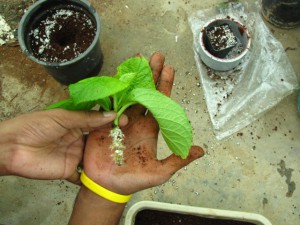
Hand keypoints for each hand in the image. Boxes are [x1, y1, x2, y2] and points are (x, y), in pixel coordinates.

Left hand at [0, 109, 122, 183]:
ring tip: (124, 155)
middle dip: (112, 139)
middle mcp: (78, 139)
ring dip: (107, 157)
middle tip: (129, 138)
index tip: (124, 120)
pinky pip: (85, 175)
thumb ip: (86, 118)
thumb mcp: (62, 118)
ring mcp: (75, 155)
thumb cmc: (35, 126)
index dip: (111, 121)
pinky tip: (108, 173)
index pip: (97, 122)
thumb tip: (111, 114)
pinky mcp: (70, 171)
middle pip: (99, 140)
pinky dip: (94, 176)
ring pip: (95, 156)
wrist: (12, 148)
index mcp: (76, 123)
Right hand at [83, 52, 204, 193]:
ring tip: (138, 59)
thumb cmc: (133, 180)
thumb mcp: (159, 172)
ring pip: (127, 93)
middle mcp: (136, 120)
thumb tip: (200, 151)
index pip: (160, 103)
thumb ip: (177, 160)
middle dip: (151, 74)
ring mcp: (119, 119)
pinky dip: (113, 89)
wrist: (108, 187)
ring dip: (132, 77)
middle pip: (145, 93)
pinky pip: (109, 103)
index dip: (165, 86)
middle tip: (156, 56)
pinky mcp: (103, 123)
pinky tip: (118, 76)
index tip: (169, 69)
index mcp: (149, 129)